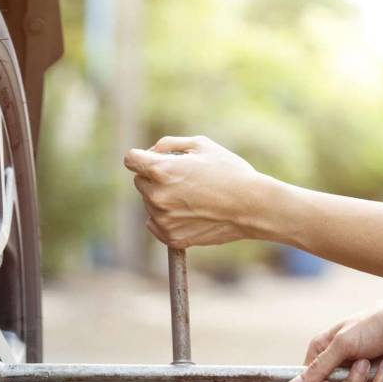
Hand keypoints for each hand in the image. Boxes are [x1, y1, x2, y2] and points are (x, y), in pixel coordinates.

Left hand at [122, 135, 265, 248]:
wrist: (252, 206)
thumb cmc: (230, 172)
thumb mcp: (201, 145)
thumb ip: (169, 144)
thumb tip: (151, 152)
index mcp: (161, 170)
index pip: (131, 159)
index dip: (141, 157)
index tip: (152, 160)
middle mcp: (157, 196)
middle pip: (140, 182)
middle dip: (155, 177)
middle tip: (184, 179)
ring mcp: (163, 219)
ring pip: (149, 203)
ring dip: (163, 198)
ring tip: (193, 197)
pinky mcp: (171, 237)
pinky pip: (155, 223)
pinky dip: (166, 218)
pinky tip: (189, 213)